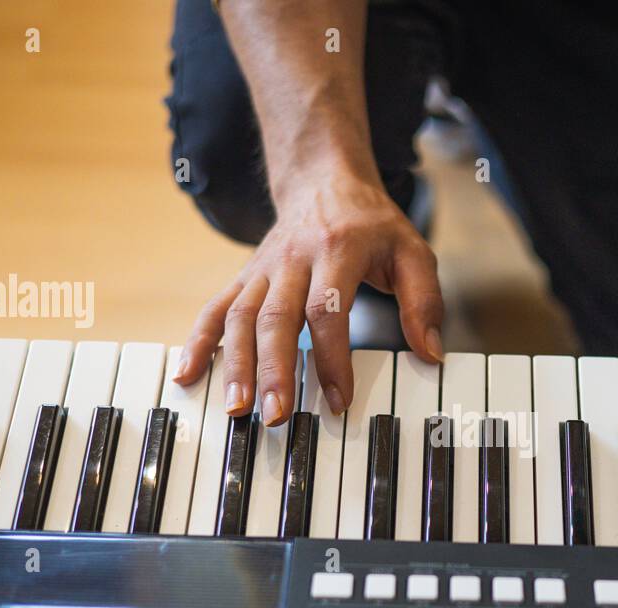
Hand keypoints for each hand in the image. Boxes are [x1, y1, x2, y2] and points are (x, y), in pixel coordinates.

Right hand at [173, 172, 443, 423]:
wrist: (324, 181)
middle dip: (274, 370)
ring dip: (235, 364)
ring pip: (240, 317)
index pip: (327, 309)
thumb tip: (430, 354)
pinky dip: (199, 342)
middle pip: (276, 318)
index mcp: (337, 250)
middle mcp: (293, 259)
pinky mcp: (245, 278)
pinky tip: (187, 375)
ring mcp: (263, 269)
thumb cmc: (372, 225)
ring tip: (235, 407)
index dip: (330, 357)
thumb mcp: (412, 251)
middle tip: (275, 416)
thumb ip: (424, 302)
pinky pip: (216, 309)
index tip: (338, 399)